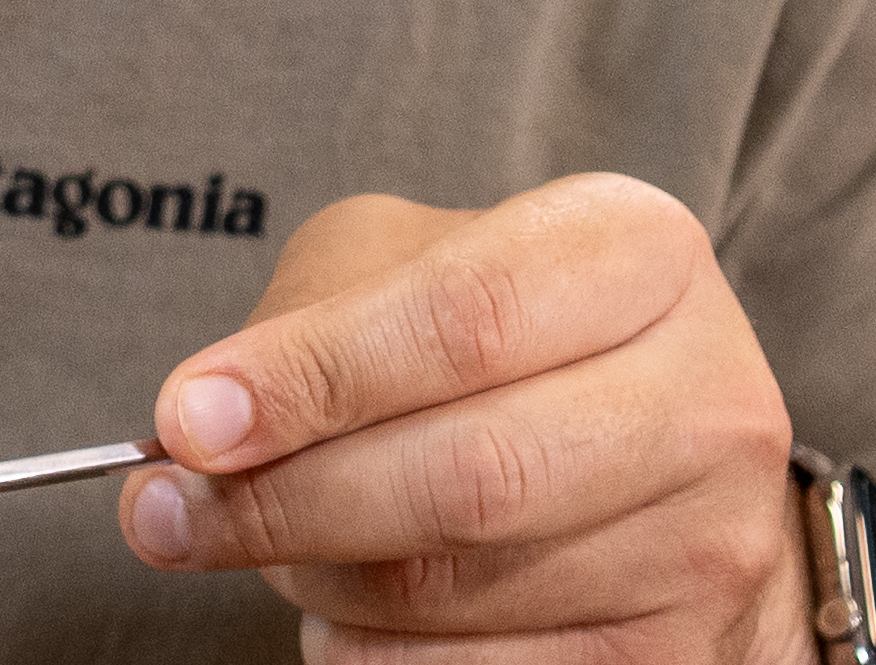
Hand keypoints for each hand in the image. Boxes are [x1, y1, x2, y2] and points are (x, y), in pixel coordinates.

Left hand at [121, 174, 811, 664]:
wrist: (668, 443)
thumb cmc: (506, 326)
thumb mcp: (414, 259)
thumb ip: (314, 323)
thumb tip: (198, 431)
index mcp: (637, 251)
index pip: (461, 317)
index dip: (314, 376)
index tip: (187, 418)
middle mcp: (704, 396)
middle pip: (467, 475)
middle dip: (288, 502)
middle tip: (165, 511)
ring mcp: (709, 541)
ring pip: (463, 593)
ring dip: (322, 584)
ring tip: (266, 545)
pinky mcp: (685, 659)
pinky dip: (379, 659)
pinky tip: (345, 617)